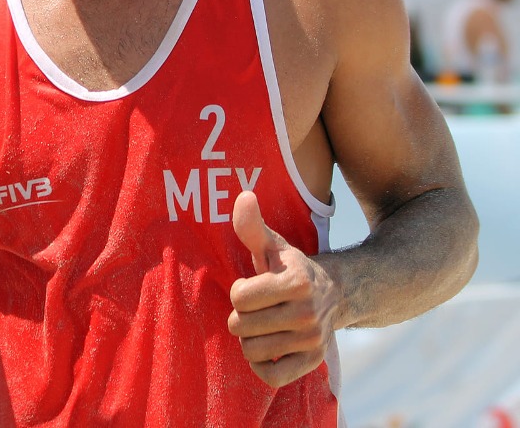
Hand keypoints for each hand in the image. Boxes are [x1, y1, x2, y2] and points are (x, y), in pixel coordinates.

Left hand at [227, 191, 339, 386]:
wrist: (334, 295)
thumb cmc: (289, 268)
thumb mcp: (272, 245)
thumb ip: (252, 225)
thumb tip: (243, 196)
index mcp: (297, 282)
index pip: (239, 296)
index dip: (240, 290)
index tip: (254, 285)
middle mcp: (308, 314)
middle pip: (241, 325)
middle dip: (241, 315)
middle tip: (258, 307)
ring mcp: (312, 341)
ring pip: (251, 351)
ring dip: (249, 339)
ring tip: (262, 324)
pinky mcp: (312, 363)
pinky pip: (270, 377)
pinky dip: (260, 366)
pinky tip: (266, 348)